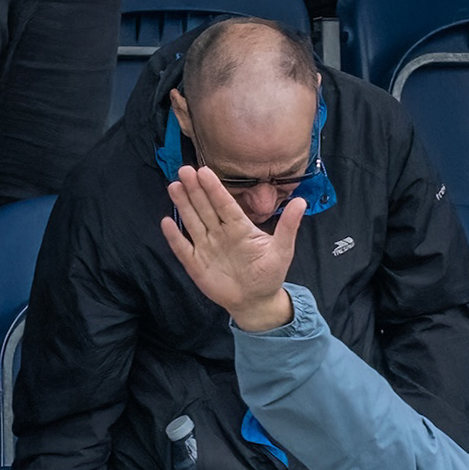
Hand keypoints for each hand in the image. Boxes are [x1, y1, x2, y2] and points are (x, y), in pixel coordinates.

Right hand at [159, 161, 302, 329]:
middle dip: (195, 189)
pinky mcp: (196, 263)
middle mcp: (221, 233)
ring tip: (174, 186)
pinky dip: (175, 236)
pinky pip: (183, 248)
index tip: (204, 171)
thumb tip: (301, 200)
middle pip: (205, 207)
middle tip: (185, 169)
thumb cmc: (269, 272)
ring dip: (183, 205)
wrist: (256, 300)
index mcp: (240, 227)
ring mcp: (206, 247)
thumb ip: (288, 226)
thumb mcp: (282, 249)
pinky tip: (167, 222)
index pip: (225, 203)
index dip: (215, 188)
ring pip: (193, 222)